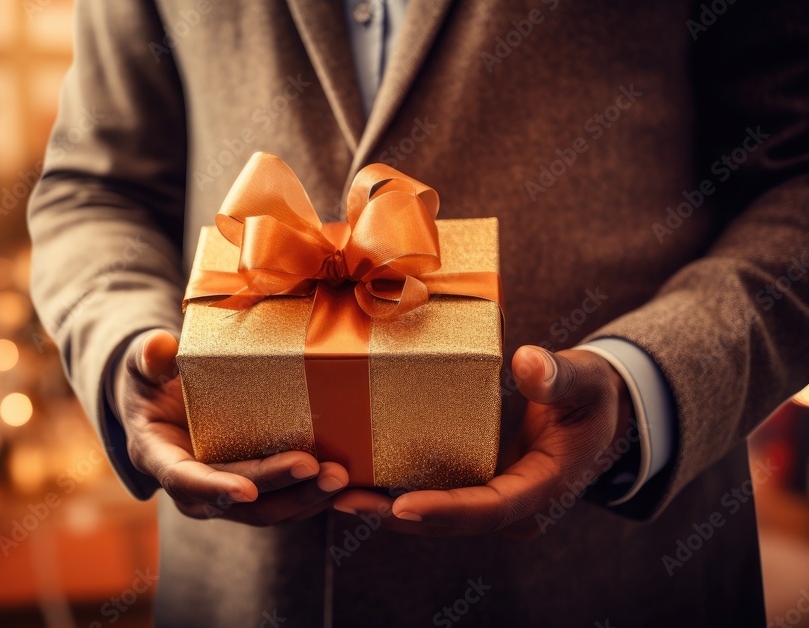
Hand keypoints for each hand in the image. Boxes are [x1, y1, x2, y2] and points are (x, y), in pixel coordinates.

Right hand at [115, 330, 348, 525]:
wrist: (162, 403)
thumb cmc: (151, 381)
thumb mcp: (142, 364)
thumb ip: (149, 357)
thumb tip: (160, 347)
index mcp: (159, 458)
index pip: (185, 481)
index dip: (214, 489)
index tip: (248, 489)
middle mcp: (192, 487)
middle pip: (239, 499)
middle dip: (280, 487)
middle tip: (317, 469)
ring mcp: (224, 492)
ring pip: (268, 509)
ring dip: (305, 497)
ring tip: (340, 476)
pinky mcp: (252, 489)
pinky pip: (284, 501)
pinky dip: (314, 496)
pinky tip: (345, 483)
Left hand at [332, 346, 632, 536]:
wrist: (597, 412)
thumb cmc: (590, 395)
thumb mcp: (584, 381)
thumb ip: (559, 376)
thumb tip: (529, 362)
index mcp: (544, 490)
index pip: (490, 507)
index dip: (445, 509)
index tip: (400, 505)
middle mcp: (516, 509)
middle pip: (452, 521)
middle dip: (397, 515)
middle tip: (344, 500)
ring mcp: (495, 504)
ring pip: (438, 516)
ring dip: (387, 509)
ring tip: (336, 493)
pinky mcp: (478, 490)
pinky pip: (436, 499)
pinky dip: (397, 493)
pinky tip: (356, 479)